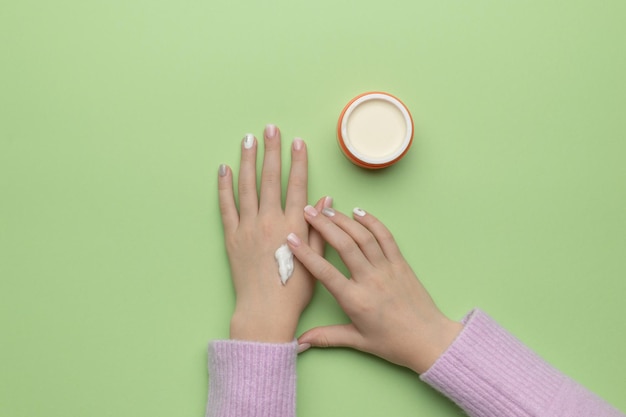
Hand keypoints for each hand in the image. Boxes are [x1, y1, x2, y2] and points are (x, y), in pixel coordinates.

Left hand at [217, 125, 327, 342]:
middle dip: (271, 151)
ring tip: (248, 139)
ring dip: (248, 160)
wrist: (264, 311)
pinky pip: (226, 206)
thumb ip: (319, 228)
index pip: (297, 185)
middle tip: (271, 129)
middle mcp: (268, 221)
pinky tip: (224, 169)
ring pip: (246, 186)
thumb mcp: (314, 259)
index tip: (298, 142)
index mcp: (292, 225)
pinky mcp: (231, 237)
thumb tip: (325, 199)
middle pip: (270, 178)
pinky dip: (224, 187)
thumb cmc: (293, 290)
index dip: (298, 162)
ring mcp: (247, 227)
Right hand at [287, 205, 462, 372]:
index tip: (291, 238)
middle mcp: (370, 280)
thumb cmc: (393, 343)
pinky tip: (358, 212)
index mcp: (356, 300)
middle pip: (343, 245)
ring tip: (327, 209)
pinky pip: (385, 237)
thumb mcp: (358, 341)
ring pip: (363, 237)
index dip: (306, 254)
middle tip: (307, 211)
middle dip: (323, 225)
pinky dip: (372, 222)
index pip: (324, 272)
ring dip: (344, 220)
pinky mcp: (401, 263)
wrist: (428, 340)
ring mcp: (387, 269)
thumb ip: (326, 337)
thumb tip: (299, 342)